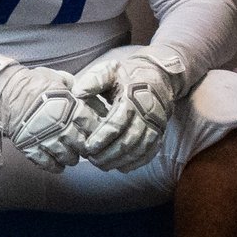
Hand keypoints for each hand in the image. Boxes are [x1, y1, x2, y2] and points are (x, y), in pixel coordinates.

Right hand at [0, 61, 88, 170]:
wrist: (5, 91)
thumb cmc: (31, 83)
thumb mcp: (56, 78)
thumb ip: (71, 86)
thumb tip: (82, 91)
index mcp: (69, 106)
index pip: (91, 124)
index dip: (94, 131)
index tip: (93, 133)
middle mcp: (60, 124)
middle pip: (80, 144)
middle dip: (83, 147)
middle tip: (82, 148)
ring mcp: (45, 137)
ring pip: (65, 156)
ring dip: (70, 158)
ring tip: (70, 157)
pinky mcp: (30, 147)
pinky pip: (46, 163)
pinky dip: (54, 167)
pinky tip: (58, 166)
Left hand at [73, 46, 185, 172]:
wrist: (158, 77)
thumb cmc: (128, 75)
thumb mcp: (110, 70)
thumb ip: (93, 80)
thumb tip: (77, 92)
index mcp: (132, 98)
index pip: (116, 123)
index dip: (102, 138)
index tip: (87, 147)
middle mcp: (146, 114)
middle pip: (127, 141)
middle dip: (108, 154)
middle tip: (92, 159)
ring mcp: (155, 126)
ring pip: (138, 150)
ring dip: (120, 161)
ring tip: (102, 164)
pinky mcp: (159, 133)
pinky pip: (149, 153)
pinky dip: (135, 163)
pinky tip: (121, 167)